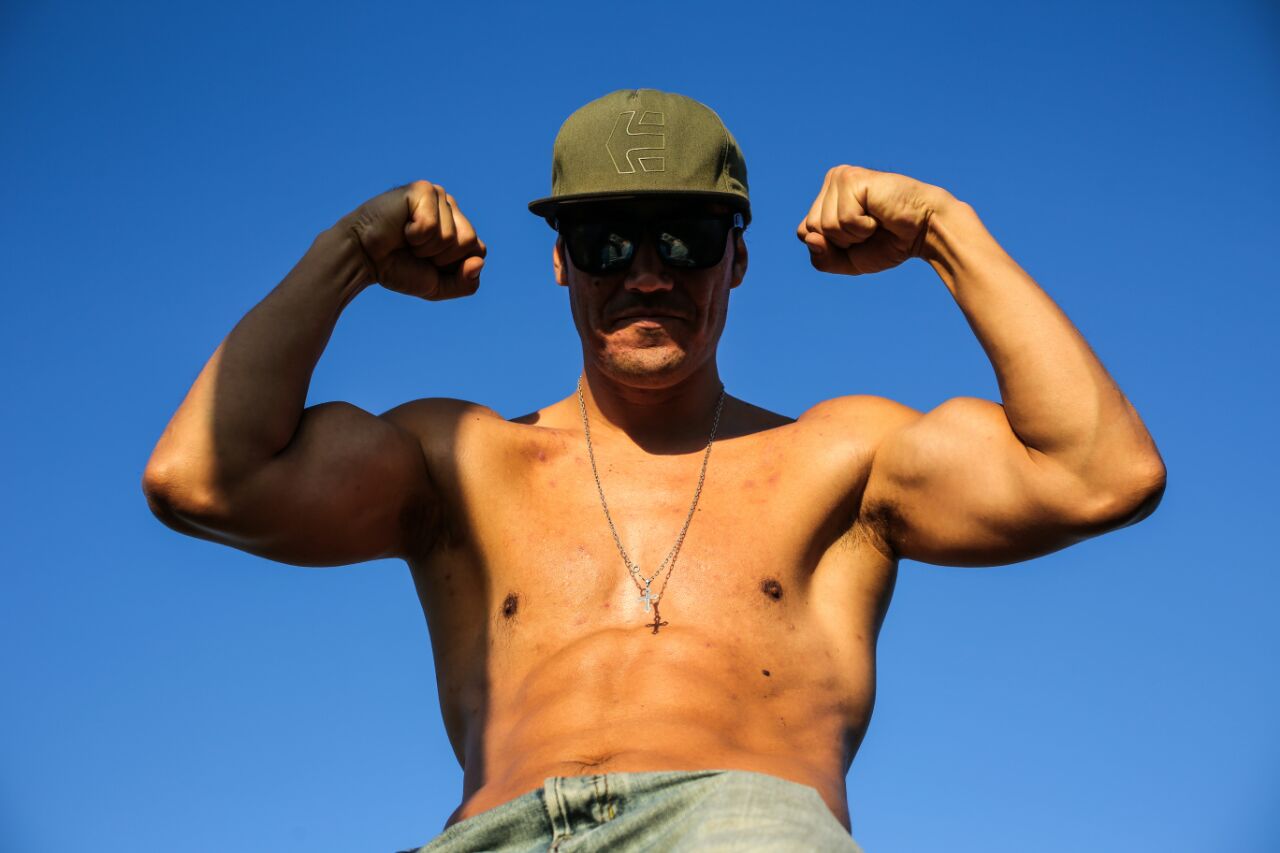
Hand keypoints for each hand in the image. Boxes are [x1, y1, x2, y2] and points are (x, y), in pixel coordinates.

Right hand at [341, 180, 486, 299]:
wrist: (364, 259)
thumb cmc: (399, 268)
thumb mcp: (438, 286)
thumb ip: (466, 283)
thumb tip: (478, 263)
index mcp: (459, 226)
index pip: (478, 251)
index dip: (453, 267)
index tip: (429, 263)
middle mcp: (451, 208)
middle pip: (469, 242)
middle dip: (441, 258)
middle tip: (416, 250)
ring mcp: (439, 196)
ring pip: (452, 236)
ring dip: (425, 247)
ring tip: (407, 239)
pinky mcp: (422, 189)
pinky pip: (432, 225)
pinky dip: (414, 236)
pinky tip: (401, 227)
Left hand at [797, 165, 950, 275]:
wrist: (925, 232)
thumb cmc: (888, 243)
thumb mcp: (848, 260)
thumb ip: (822, 257)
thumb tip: (809, 237)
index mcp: (826, 197)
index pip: (804, 232)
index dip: (829, 246)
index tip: (857, 238)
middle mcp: (831, 182)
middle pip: (811, 228)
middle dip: (841, 241)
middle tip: (868, 229)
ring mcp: (840, 178)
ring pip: (824, 225)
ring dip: (853, 234)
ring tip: (875, 221)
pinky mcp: (853, 179)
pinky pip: (843, 219)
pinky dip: (862, 227)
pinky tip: (878, 215)